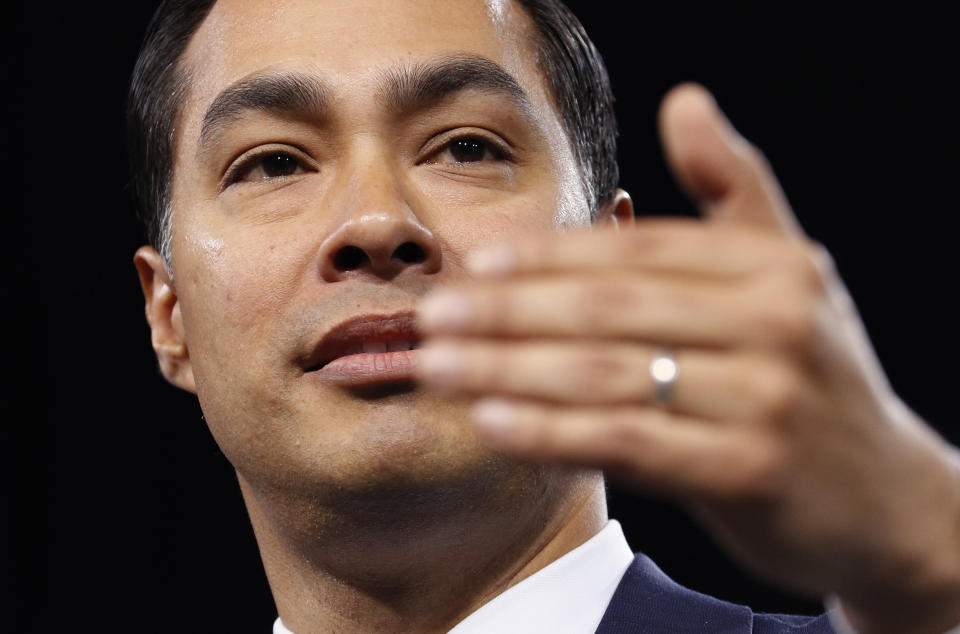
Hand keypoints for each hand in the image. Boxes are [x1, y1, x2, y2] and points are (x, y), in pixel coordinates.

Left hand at [415, 84, 959, 633]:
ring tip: (437, 365)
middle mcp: (776, 324)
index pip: (637, 251)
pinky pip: (626, 443)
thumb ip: (735, 188)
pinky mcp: (749, 474)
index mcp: (773, 268)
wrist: (888, 498)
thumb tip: (685, 100)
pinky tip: (492, 422)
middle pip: (608, 310)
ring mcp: (766, 401)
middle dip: (507, 312)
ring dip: (506, 369)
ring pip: (606, 375)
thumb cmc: (817, 376)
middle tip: (432, 315)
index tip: (478, 264)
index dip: (549, 257)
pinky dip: (550, 432)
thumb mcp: (790, 272)